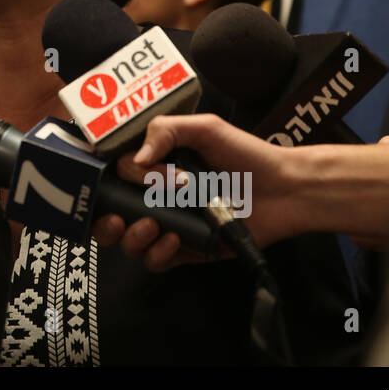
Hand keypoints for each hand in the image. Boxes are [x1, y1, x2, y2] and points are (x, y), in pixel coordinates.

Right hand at [92, 114, 302, 269]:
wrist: (284, 189)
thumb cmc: (245, 154)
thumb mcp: (204, 128)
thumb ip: (165, 131)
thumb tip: (136, 160)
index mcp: (154, 166)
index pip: (113, 175)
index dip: (106, 180)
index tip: (112, 181)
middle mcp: (155, 197)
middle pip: (109, 214)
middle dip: (105, 218)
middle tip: (117, 215)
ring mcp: (168, 225)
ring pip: (128, 241)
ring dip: (132, 235)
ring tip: (153, 223)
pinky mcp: (185, 251)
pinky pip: (156, 261)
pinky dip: (158, 252)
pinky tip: (173, 238)